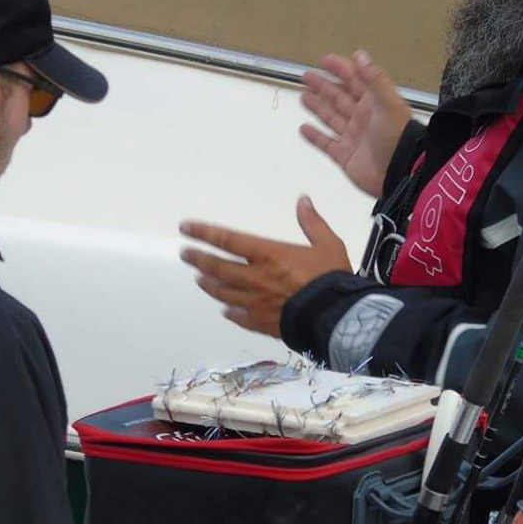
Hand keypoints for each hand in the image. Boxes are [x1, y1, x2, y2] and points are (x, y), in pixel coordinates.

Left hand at [179, 196, 351, 337]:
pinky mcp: (262, 323)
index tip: (185, 228)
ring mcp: (255, 302)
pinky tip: (225, 310)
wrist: (337, 317)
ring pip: (224, 292)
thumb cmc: (331, 278)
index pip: (227, 240)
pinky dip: (231, 312)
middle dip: (199, 259)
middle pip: (218, 267)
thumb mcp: (328, 244)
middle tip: (186, 254)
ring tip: (200, 280)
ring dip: (210, 285)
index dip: (203, 232)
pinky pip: (240, 317)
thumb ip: (312, 222)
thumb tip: (303, 200)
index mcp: (267, 254)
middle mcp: (255, 277)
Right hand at [300, 50, 411, 198]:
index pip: (355, 81)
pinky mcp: (344, 156)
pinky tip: (304, 129)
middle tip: (307, 76)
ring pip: (331, 118)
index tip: (325, 59)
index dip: (341, 69)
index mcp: (374, 103)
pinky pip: (326, 144)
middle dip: (323, 86)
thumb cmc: (396, 136)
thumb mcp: (388, 103)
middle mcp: (362, 118)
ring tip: (303, 97)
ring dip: (317, 107)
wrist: (398, 172)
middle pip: (339, 98)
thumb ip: (374, 79)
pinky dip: (315, 137)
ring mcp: (352, 137)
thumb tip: (360, 55)